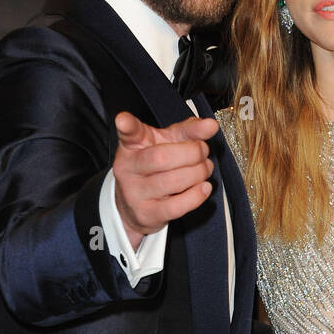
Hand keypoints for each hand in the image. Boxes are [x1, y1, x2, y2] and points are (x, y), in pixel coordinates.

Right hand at [112, 111, 217, 249]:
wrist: (136, 205)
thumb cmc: (155, 168)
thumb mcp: (167, 143)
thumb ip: (188, 131)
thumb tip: (210, 125)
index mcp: (132, 145)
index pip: (129, 133)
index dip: (126, 126)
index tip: (123, 120)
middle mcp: (128, 168)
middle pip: (162, 157)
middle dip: (192, 153)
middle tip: (203, 151)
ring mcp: (135, 193)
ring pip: (173, 181)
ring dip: (198, 173)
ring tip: (205, 168)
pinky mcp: (146, 214)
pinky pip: (176, 206)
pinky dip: (196, 196)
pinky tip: (204, 187)